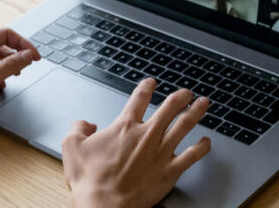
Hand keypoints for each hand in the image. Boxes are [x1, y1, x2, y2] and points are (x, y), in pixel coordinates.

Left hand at [0, 28, 39, 140]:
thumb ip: (12, 65)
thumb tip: (28, 55)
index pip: (6, 34)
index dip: (23, 44)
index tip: (34, 57)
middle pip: (1, 43)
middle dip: (17, 53)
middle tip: (29, 65)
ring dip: (8, 63)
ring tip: (17, 75)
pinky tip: (2, 84)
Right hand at [62, 79, 210, 207]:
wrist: (106, 204)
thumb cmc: (90, 179)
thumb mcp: (72, 147)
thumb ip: (78, 128)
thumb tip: (85, 124)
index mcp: (124, 127)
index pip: (139, 98)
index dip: (146, 87)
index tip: (151, 83)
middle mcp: (146, 135)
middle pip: (169, 108)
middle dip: (180, 97)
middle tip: (186, 92)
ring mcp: (161, 152)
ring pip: (185, 126)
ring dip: (196, 112)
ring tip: (202, 104)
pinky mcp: (170, 171)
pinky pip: (192, 155)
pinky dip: (202, 147)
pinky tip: (206, 142)